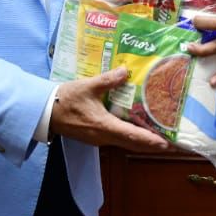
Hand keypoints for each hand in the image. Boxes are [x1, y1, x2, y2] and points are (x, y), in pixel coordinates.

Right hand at [49, 68, 169, 152]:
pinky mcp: (95, 136)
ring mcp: (99, 139)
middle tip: (169, 142)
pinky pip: (116, 139)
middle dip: (150, 143)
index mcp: (104, 126)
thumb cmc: (66, 99)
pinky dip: (129, 136)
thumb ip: (108, 80)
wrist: (46, 112)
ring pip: (124, 142)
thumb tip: (126, 71)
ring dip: (140, 140)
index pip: (132, 136)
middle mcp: (104, 137)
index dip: (149, 140)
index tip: (165, 144)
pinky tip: (135, 128)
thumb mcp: (88, 86)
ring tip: (157, 135)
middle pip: (132, 143)